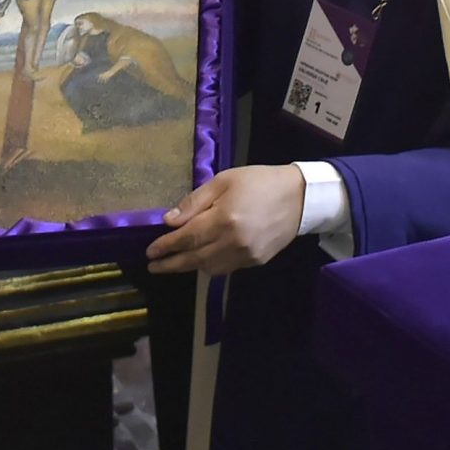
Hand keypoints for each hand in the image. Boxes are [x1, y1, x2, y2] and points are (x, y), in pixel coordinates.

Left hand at [146, 167, 305, 275]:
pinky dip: (210, 266)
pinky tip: (202, 259)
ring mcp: (246, 255)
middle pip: (194, 259)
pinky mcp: (256, 262)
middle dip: (170, 264)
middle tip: (153, 267)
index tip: (150, 252)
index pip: (186, 238)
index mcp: (224, 219)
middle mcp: (233, 242)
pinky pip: (226, 269)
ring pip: (209, 268)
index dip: (165, 246)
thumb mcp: (223, 181)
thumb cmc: (258, 182)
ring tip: (175, 262)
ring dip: (190, 266)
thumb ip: (195, 202)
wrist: (300, 197)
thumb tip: (169, 221)